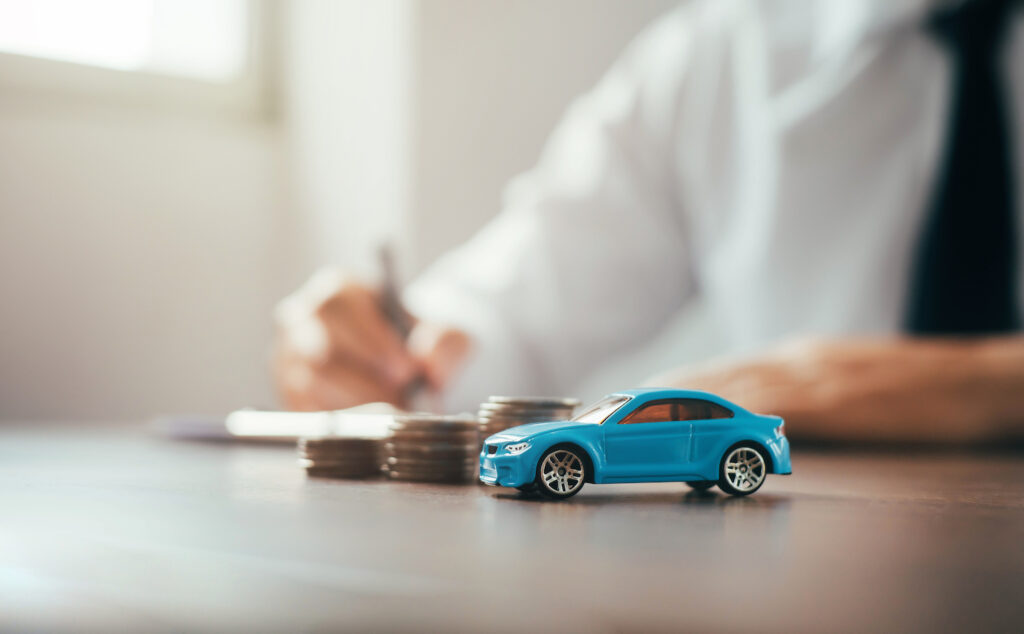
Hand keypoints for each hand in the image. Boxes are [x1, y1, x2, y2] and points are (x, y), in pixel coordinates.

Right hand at [273, 269, 470, 410]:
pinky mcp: (289, 395)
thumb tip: (429, 365)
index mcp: (336, 291)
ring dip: (357, 404)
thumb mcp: (445, 334)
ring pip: (312, 386)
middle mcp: (301, 320)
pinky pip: (307, 412)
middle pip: (319, 351)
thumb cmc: (418, 342)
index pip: (336, 306)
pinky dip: (343, 421)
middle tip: (403, 398)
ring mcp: (288, 359)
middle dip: (366, 381)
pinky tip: (372, 420)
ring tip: (392, 410)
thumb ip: (444, 343)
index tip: (407, 369)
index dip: (370, 340)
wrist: (404, 367)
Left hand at [647, 336, 1023, 443]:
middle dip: (669, 386)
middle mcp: (801, 361)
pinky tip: (721, 415)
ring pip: (744, 383)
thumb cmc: (910, 386)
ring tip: (649, 402)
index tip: (635, 389)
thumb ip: (799, 389)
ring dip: (693, 393)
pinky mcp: (848, 401)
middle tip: (622, 397)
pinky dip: (751, 408)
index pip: (725, 369)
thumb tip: (753, 405)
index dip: (678, 378)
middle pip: (723, 373)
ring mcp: (823, 377)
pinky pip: (791, 404)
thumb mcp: (843, 381)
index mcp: (798, 358)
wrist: (977, 379)